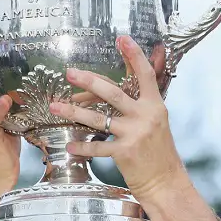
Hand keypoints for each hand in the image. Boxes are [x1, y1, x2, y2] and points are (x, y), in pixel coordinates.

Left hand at [48, 36, 183, 200]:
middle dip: (88, 81)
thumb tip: (104, 94)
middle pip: (113, 93)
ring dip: (73, 112)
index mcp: (154, 105)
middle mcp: (146, 116)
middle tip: (69, 73)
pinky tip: (69, 144)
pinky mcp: (125, 152)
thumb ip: (135, 107)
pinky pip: (97, 147)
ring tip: (55, 106)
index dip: (134, 55)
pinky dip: (81, 146)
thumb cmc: (157, 151)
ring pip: (98, 119)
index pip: (144, 75)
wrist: (165, 181)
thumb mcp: (154, 122)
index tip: (122, 38)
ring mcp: (135, 134)